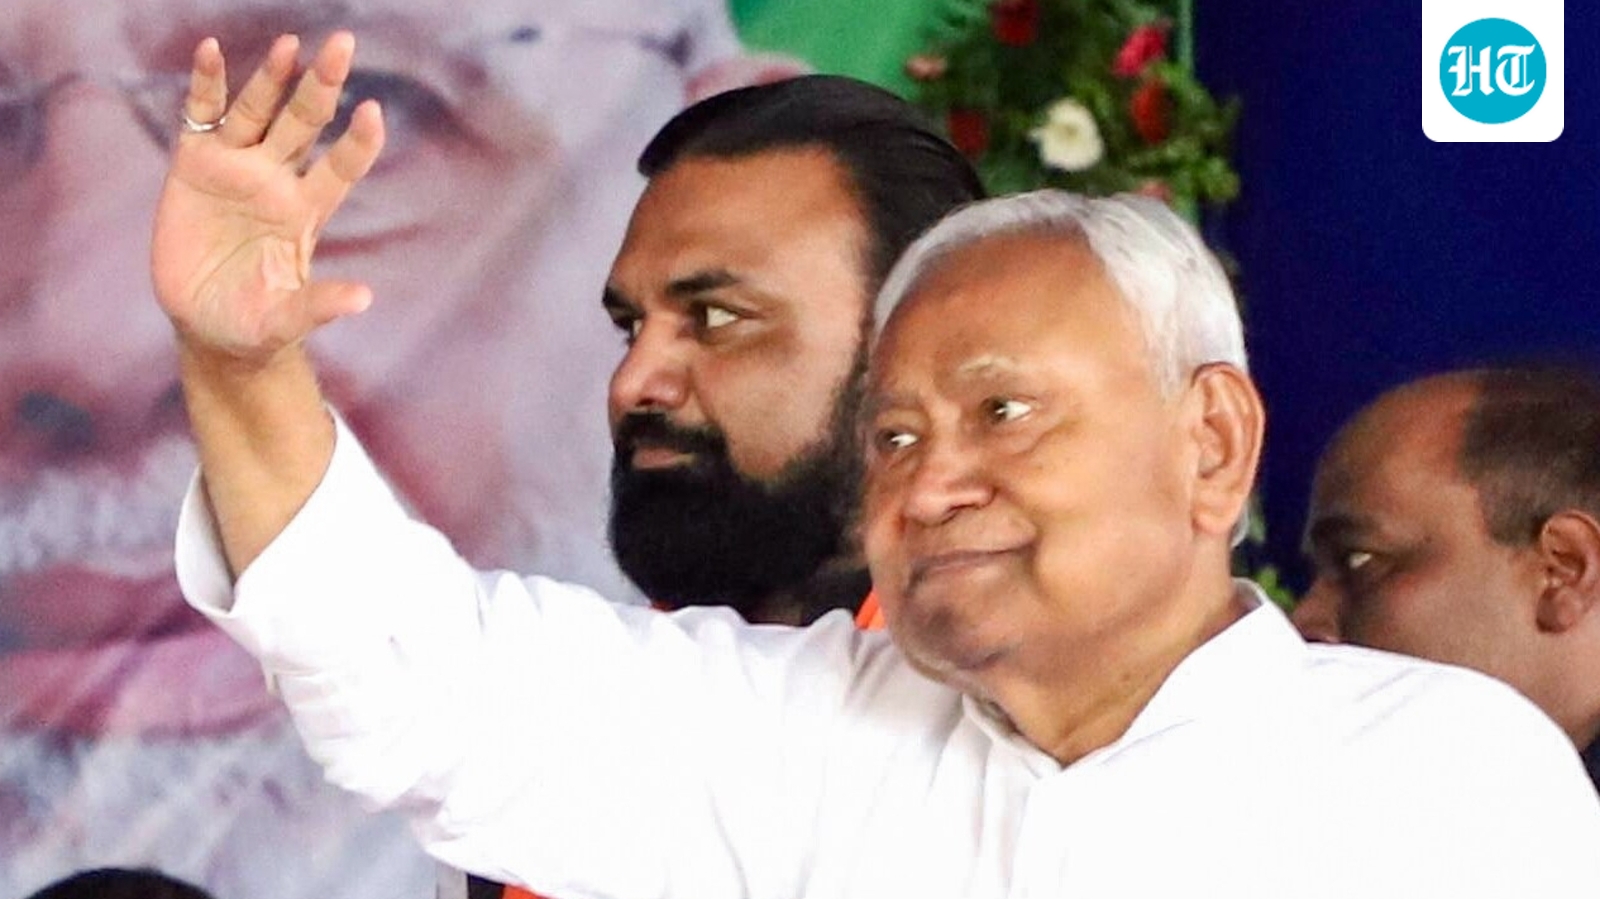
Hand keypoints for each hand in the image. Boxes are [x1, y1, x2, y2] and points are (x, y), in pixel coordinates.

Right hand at [151, 32, 384, 366]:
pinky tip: (211, 51)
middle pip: (305, 123)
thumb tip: (363, 299)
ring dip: (273, 78)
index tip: (373, 113)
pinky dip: (207, 84)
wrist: (208, 327)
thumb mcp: (285, 320)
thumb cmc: (255, 324)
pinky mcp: (194, 166)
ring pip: (259, 111)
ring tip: (290, 44)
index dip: (357, 142)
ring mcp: (236, 168)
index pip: (342, 167)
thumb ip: (318, 306)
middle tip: (342, 44)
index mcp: (306, 212)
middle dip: (322, 86)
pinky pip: (203, 116)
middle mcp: (277, 181)